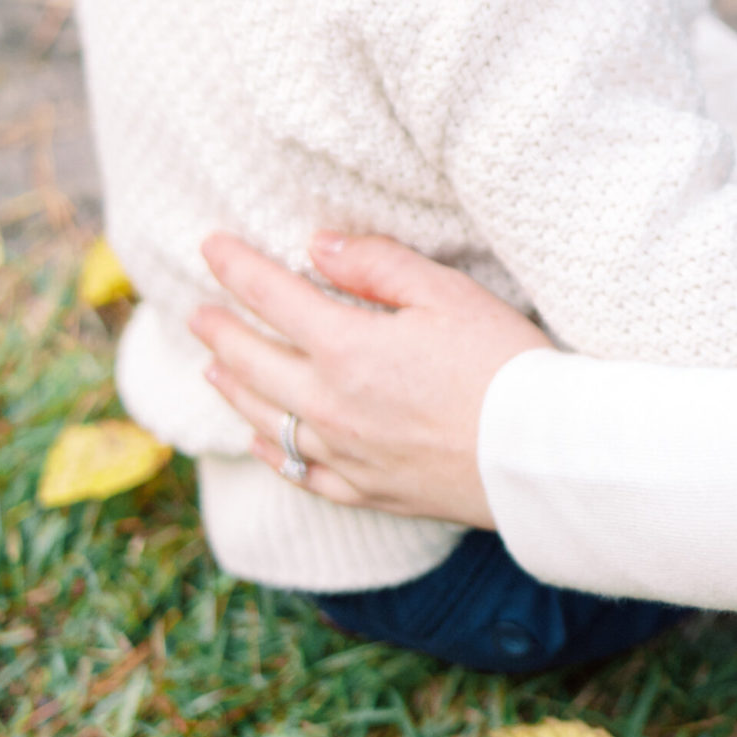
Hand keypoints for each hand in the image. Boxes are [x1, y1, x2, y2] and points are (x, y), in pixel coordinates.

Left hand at [190, 234, 552, 528]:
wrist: (538, 452)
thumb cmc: (503, 362)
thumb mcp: (447, 293)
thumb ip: (378, 266)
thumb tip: (318, 247)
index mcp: (348, 348)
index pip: (273, 297)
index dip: (236, 267)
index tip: (211, 246)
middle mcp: (331, 404)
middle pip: (254, 363)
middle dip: (221, 333)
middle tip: (197, 313)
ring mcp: (344, 453)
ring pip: (267, 420)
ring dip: (234, 390)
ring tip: (214, 370)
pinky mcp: (368, 490)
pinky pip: (300, 474)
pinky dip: (272, 454)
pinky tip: (263, 443)